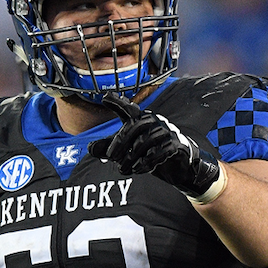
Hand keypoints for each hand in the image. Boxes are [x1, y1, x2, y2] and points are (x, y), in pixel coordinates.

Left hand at [88, 92, 224, 201]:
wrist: (177, 166)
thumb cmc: (151, 152)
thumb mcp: (127, 151)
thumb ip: (109, 149)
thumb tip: (89, 149)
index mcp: (140, 119)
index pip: (128, 108)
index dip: (117, 102)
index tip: (105, 97)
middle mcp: (153, 121)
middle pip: (133, 127)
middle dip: (119, 143)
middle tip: (111, 157)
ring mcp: (166, 132)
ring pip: (144, 141)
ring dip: (131, 157)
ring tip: (123, 169)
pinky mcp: (175, 145)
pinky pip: (159, 152)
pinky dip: (146, 162)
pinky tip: (138, 169)